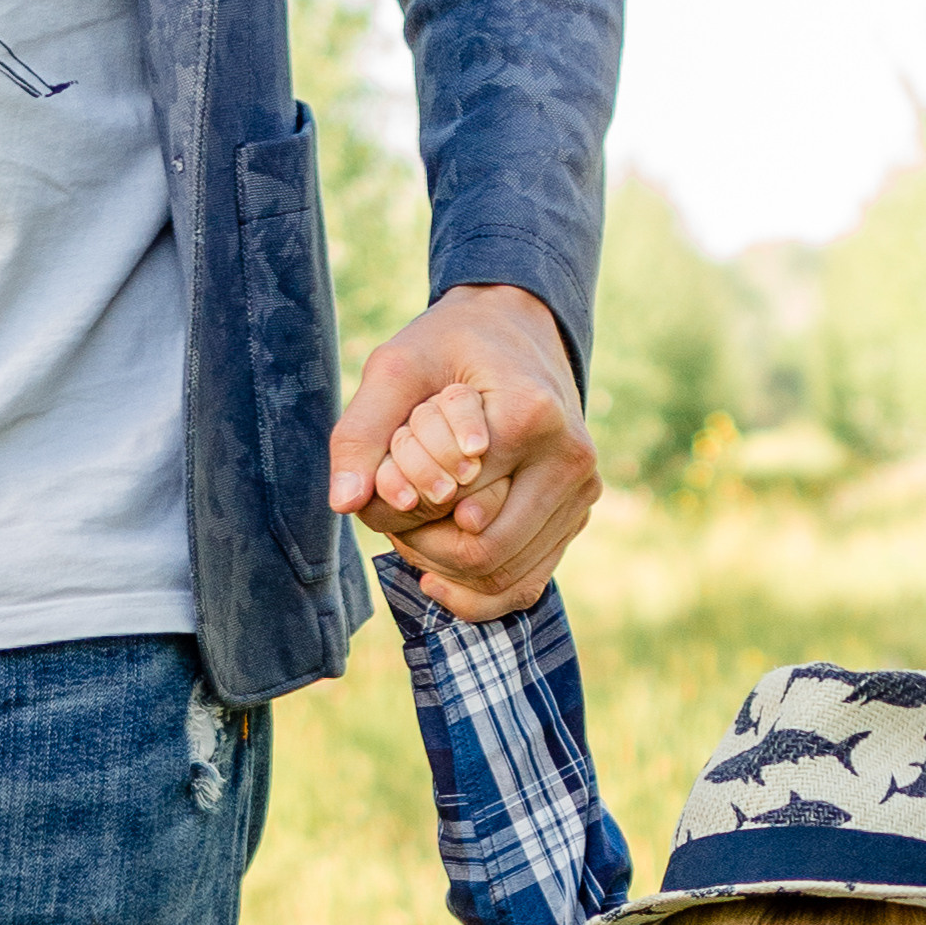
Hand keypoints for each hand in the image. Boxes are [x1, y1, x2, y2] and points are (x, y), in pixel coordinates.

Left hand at [329, 285, 599, 620]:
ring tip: (414, 535)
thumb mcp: (395, 369)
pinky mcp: (577, 517)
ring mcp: (581, 494)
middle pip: (482, 551)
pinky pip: (527, 585)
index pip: (453, 500)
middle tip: (394, 518)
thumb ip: (362, 433)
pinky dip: (476, 595)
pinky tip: (436, 578)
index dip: (406, 504)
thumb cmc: (450, 346)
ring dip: (446, 571)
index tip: (386, 479)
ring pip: (504, 577)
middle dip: (425, 545)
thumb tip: (344, 503)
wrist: (517, 329)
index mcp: (531, 415)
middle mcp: (569, 459)